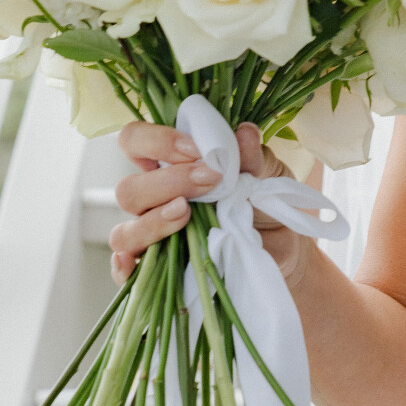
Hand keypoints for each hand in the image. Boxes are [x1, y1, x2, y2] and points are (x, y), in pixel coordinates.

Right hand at [110, 122, 299, 285]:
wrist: (283, 244)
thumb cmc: (261, 199)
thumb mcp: (263, 170)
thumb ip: (249, 154)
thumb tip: (243, 133)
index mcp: (167, 165)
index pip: (134, 141)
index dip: (156, 142)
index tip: (195, 149)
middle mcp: (153, 199)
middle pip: (128, 190)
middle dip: (167, 182)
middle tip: (209, 181)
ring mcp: (154, 237)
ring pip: (124, 233)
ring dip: (152, 222)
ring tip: (186, 214)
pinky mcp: (162, 270)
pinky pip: (126, 273)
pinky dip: (123, 269)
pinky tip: (131, 263)